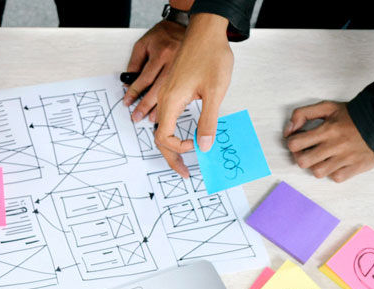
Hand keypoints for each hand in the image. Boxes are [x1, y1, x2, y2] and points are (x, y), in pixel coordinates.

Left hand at [123, 20, 185, 122]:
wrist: (186, 26)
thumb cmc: (163, 35)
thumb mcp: (143, 44)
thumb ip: (135, 63)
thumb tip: (128, 83)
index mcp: (161, 53)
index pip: (144, 78)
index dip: (134, 92)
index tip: (127, 102)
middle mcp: (174, 62)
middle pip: (158, 89)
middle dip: (145, 105)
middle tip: (137, 117)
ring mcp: (185, 68)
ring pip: (171, 93)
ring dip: (161, 108)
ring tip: (152, 119)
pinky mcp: (192, 73)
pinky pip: (183, 91)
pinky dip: (175, 102)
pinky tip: (170, 110)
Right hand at [155, 13, 232, 176]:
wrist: (206, 31)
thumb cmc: (211, 56)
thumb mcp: (215, 92)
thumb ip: (208, 121)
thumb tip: (204, 145)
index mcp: (172, 101)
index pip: (164, 136)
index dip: (178, 148)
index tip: (196, 146)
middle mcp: (165, 99)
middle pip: (158, 136)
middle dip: (170, 157)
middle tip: (183, 172)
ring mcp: (167, 94)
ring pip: (161, 127)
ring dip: (170, 145)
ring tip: (181, 158)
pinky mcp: (173, 89)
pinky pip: (166, 116)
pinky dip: (172, 131)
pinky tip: (183, 135)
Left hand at [285, 101, 373, 181]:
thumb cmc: (353, 116)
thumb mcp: (327, 107)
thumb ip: (303, 113)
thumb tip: (289, 129)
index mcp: (327, 130)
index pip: (295, 143)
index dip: (292, 142)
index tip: (298, 140)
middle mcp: (335, 145)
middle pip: (303, 161)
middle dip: (300, 156)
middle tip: (306, 151)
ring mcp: (346, 158)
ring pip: (318, 172)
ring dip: (315, 166)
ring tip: (320, 158)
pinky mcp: (356, 167)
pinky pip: (336, 177)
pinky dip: (333, 172)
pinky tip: (335, 163)